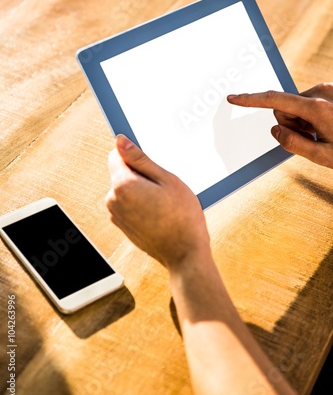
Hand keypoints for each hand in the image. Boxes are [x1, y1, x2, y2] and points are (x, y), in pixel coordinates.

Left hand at [105, 134, 209, 271]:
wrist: (184, 253)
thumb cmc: (182, 216)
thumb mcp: (166, 179)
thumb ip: (140, 159)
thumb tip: (120, 141)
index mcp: (122, 185)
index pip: (116, 155)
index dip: (134, 155)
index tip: (151, 164)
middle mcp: (113, 200)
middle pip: (121, 173)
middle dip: (140, 174)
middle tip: (163, 187)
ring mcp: (116, 215)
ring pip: (125, 189)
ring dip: (141, 190)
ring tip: (163, 202)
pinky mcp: (122, 226)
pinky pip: (128, 205)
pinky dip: (141, 204)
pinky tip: (159, 213)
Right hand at [227, 82, 332, 167]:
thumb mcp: (323, 156)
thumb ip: (294, 144)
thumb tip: (275, 130)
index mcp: (317, 107)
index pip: (274, 100)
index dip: (250, 100)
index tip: (234, 98)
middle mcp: (322, 92)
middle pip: (285, 107)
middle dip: (291, 123)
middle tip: (311, 137)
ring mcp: (328, 89)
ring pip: (297, 105)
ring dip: (304, 120)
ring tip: (323, 132)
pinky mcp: (331, 90)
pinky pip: (310, 102)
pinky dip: (313, 115)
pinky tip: (329, 125)